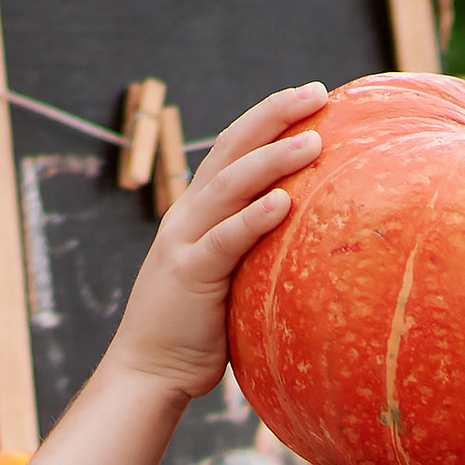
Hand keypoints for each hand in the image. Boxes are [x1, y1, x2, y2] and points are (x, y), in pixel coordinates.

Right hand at [104, 82, 326, 407]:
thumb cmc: (194, 332)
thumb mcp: (227, 280)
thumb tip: (300, 243)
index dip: (267, 119)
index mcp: (197, 212)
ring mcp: (186, 243)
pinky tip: (285, 202)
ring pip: (231, 187)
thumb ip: (250, 252)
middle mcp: (188, 216)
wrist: (146, 372)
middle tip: (317, 92)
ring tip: (314, 141)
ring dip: (273, 160)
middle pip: (231, 150)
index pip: (232, 150)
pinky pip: (226, 240)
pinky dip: (254, 218)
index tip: (309, 98)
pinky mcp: (190, 276)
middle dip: (274, 116)